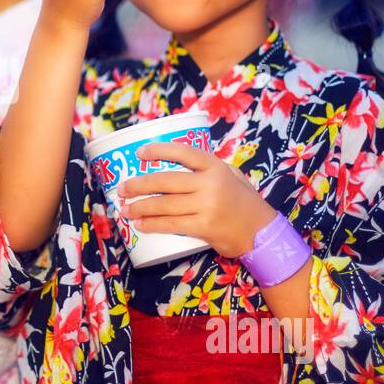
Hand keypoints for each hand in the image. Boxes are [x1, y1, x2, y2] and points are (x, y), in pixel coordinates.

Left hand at [116, 142, 277, 257]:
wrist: (262, 232)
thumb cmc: (243, 201)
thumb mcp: (231, 175)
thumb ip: (207, 168)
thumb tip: (174, 162)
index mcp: (215, 166)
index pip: (183, 152)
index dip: (159, 151)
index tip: (140, 154)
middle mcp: (210, 183)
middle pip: (165, 181)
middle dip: (138, 185)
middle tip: (122, 189)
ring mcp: (207, 206)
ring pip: (164, 205)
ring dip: (140, 208)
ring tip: (125, 210)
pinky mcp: (204, 227)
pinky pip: (172, 224)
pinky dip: (153, 225)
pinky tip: (140, 225)